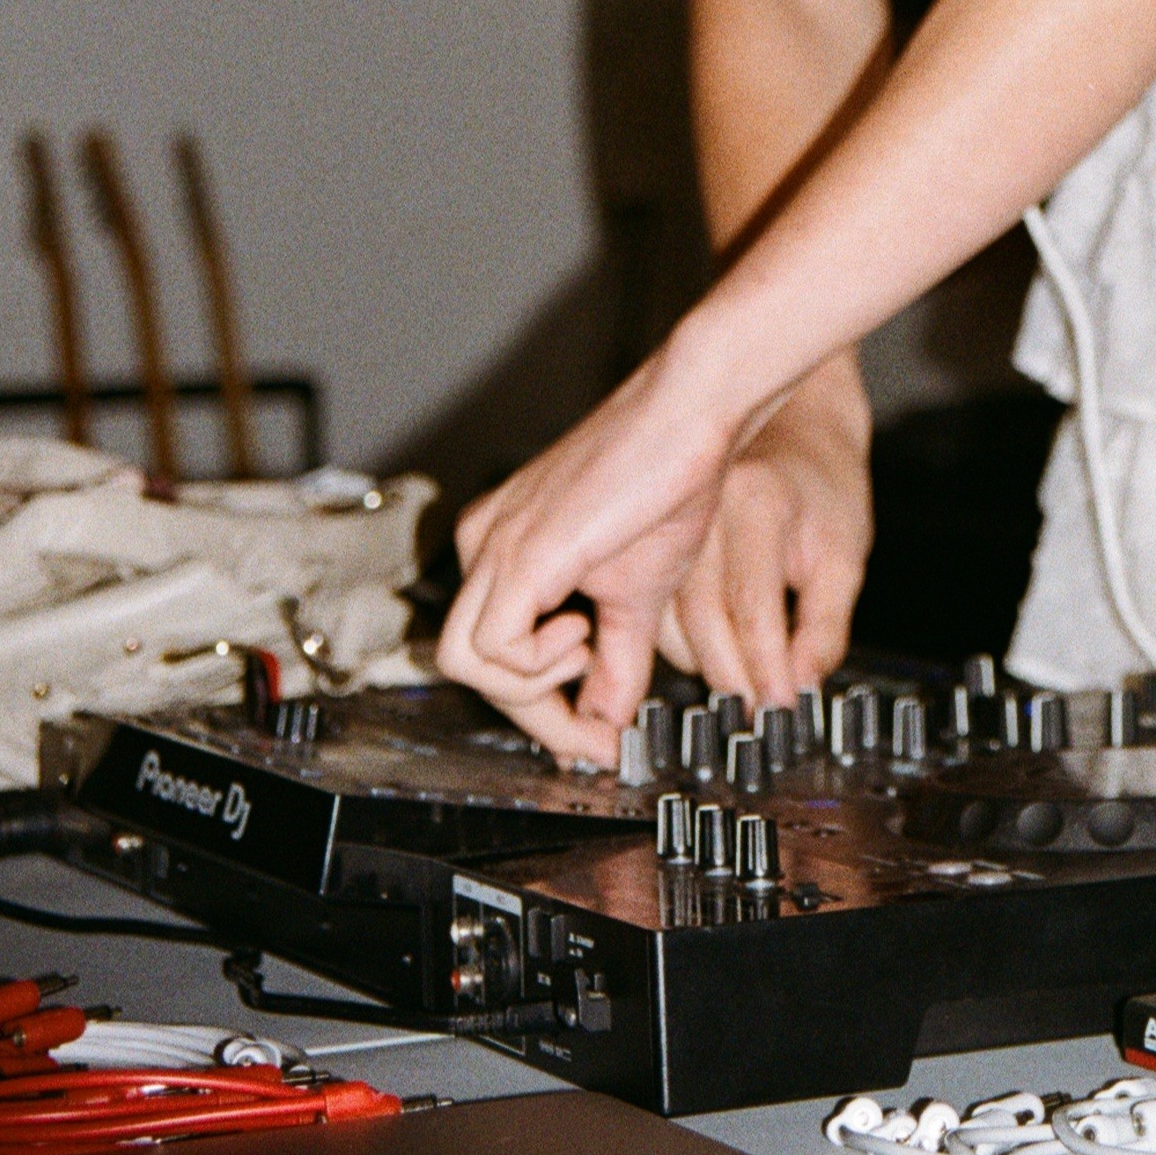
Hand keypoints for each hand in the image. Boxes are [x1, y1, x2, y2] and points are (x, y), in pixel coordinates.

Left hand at [437, 340, 737, 762]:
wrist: (691, 414)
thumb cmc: (671, 482)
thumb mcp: (639, 594)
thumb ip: (618, 662)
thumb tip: (609, 726)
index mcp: (504, 548)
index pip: (492, 654)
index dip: (543, 711)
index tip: (596, 740)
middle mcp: (484, 542)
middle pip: (466, 665)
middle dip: (533, 711)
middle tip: (595, 726)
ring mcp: (494, 543)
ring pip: (464, 663)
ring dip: (531, 689)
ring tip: (591, 651)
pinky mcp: (519, 551)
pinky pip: (493, 647)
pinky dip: (538, 664)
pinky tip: (585, 629)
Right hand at [658, 353, 872, 704]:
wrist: (793, 429)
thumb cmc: (824, 486)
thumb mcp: (845, 554)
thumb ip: (825, 627)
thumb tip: (801, 691)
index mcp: (756, 500)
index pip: (753, 605)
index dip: (768, 668)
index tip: (783, 708)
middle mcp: (703, 506)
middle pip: (702, 620)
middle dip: (734, 679)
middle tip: (762, 714)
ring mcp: (669, 518)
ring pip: (667, 622)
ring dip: (705, 666)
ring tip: (745, 689)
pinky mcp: (652, 537)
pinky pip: (653, 611)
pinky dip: (682, 644)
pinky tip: (716, 654)